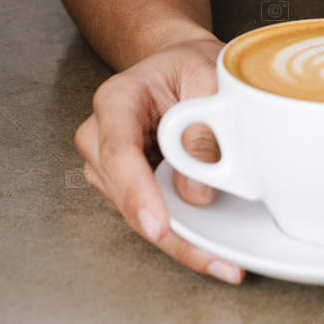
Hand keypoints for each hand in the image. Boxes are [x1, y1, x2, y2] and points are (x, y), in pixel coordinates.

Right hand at [74, 32, 245, 283]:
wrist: (181, 64)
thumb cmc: (190, 65)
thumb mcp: (208, 77)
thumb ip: (202, 129)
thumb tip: (195, 192)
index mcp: (117, 99)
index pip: (118, 150)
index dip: (137, 193)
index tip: (158, 227)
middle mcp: (101, 135)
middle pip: (124, 194)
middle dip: (167, 232)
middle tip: (215, 258)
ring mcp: (108, 166)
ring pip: (134, 214)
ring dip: (176, 239)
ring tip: (222, 258)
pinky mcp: (125, 186)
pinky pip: (147, 216)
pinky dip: (178, 234)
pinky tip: (209, 248)